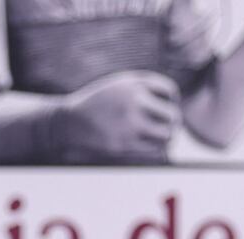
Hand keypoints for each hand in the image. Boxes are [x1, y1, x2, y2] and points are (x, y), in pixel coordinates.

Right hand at [52, 70, 181, 163]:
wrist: (69, 123)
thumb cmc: (97, 104)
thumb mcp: (119, 85)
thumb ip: (144, 88)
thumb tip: (175, 104)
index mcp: (132, 84)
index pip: (169, 91)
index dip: (171, 100)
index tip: (164, 106)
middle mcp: (132, 102)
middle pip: (171, 114)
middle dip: (172, 121)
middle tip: (169, 126)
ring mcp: (128, 124)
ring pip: (166, 134)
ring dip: (167, 136)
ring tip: (163, 137)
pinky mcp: (123, 144)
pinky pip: (154, 150)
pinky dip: (158, 149)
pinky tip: (152, 146)